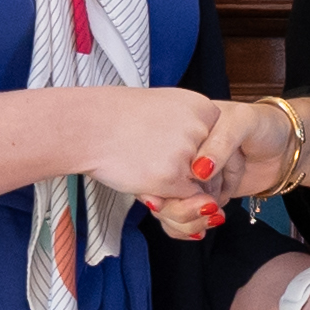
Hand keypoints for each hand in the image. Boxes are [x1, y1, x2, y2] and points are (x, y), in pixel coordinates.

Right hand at [79, 85, 237, 205]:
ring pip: (201, 191)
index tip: (172, 152)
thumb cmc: (120, 119)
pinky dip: (165, 199)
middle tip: (156, 160)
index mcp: (205, 108)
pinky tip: (144, 179)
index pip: (220, 149)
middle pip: (214, 172)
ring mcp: (189, 154)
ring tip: (148, 167)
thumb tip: (209, 172)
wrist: (88, 125)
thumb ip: (193, 135)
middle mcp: (202, 129)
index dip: (198, 160)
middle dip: (189, 179)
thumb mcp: (168, 111)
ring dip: (177, 192)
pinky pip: (183, 202)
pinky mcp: (173, 178)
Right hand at [139, 92, 306, 239]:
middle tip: (209, 207)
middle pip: (159, 191)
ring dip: (187, 221)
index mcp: (182, 132)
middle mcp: (181, 157)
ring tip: (215, 215)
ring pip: (169, 210)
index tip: (167, 200)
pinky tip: (209, 223)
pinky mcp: (203, 196)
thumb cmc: (263, 124)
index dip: (160, 185)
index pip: (158, 163)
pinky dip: (192, 226)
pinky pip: (184, 218)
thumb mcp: (241, 122)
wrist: (285, 147)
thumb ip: (220, 143)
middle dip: (178, 209)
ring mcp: (191, 179)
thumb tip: (199, 171)